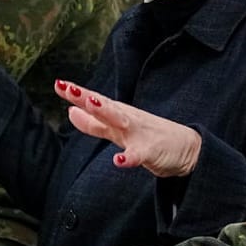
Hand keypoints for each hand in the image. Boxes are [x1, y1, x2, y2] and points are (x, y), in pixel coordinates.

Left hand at [56, 81, 201, 176]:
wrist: (188, 149)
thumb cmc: (149, 136)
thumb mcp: (117, 129)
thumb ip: (93, 122)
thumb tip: (70, 111)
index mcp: (118, 115)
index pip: (94, 103)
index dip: (75, 94)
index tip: (57, 83)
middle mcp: (127, 120)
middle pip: (104, 106)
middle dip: (85, 96)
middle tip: (66, 86)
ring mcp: (139, 134)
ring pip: (120, 121)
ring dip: (106, 112)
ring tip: (91, 103)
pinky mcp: (151, 152)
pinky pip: (138, 155)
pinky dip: (128, 159)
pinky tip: (118, 162)